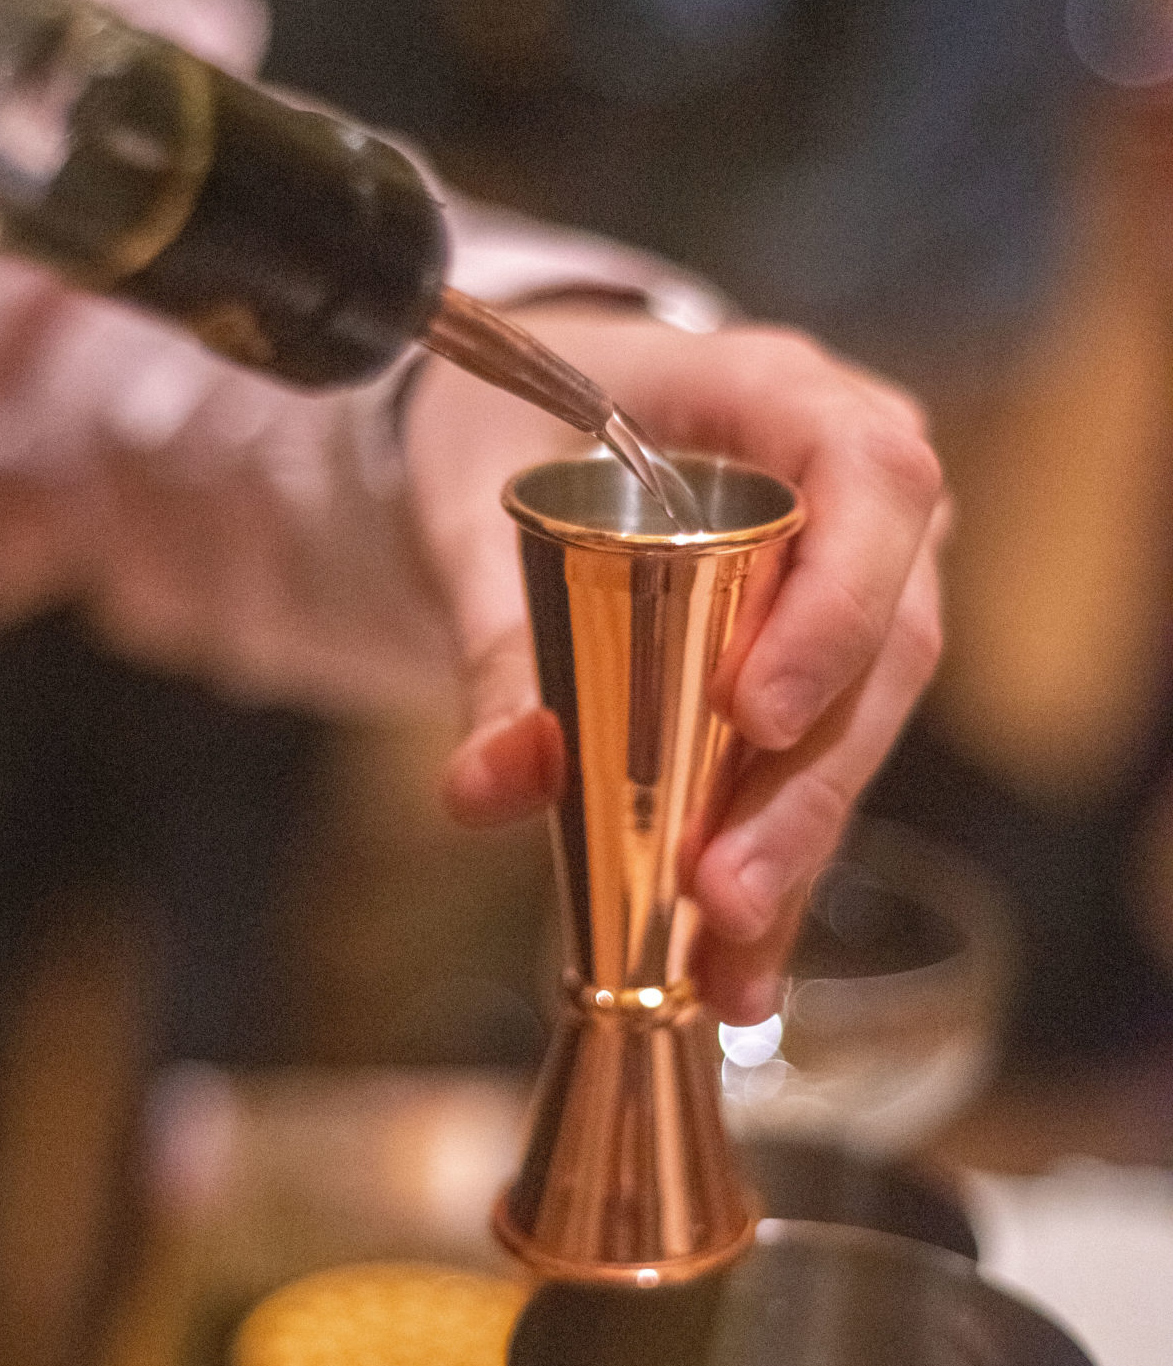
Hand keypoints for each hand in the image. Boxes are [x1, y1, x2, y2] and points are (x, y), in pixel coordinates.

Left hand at [404, 302, 947, 1024]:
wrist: (509, 421)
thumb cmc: (506, 422)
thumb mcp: (475, 504)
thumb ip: (495, 640)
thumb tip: (493, 787)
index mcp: (783, 395)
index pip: (871, 480)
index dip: (837, 606)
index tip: (758, 717)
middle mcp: (852, 488)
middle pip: (889, 638)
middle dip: (807, 784)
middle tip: (727, 893)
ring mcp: (854, 579)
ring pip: (864, 722)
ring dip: (795, 846)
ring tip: (729, 961)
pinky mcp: (820, 664)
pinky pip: (814, 765)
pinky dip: (769, 863)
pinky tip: (735, 970)